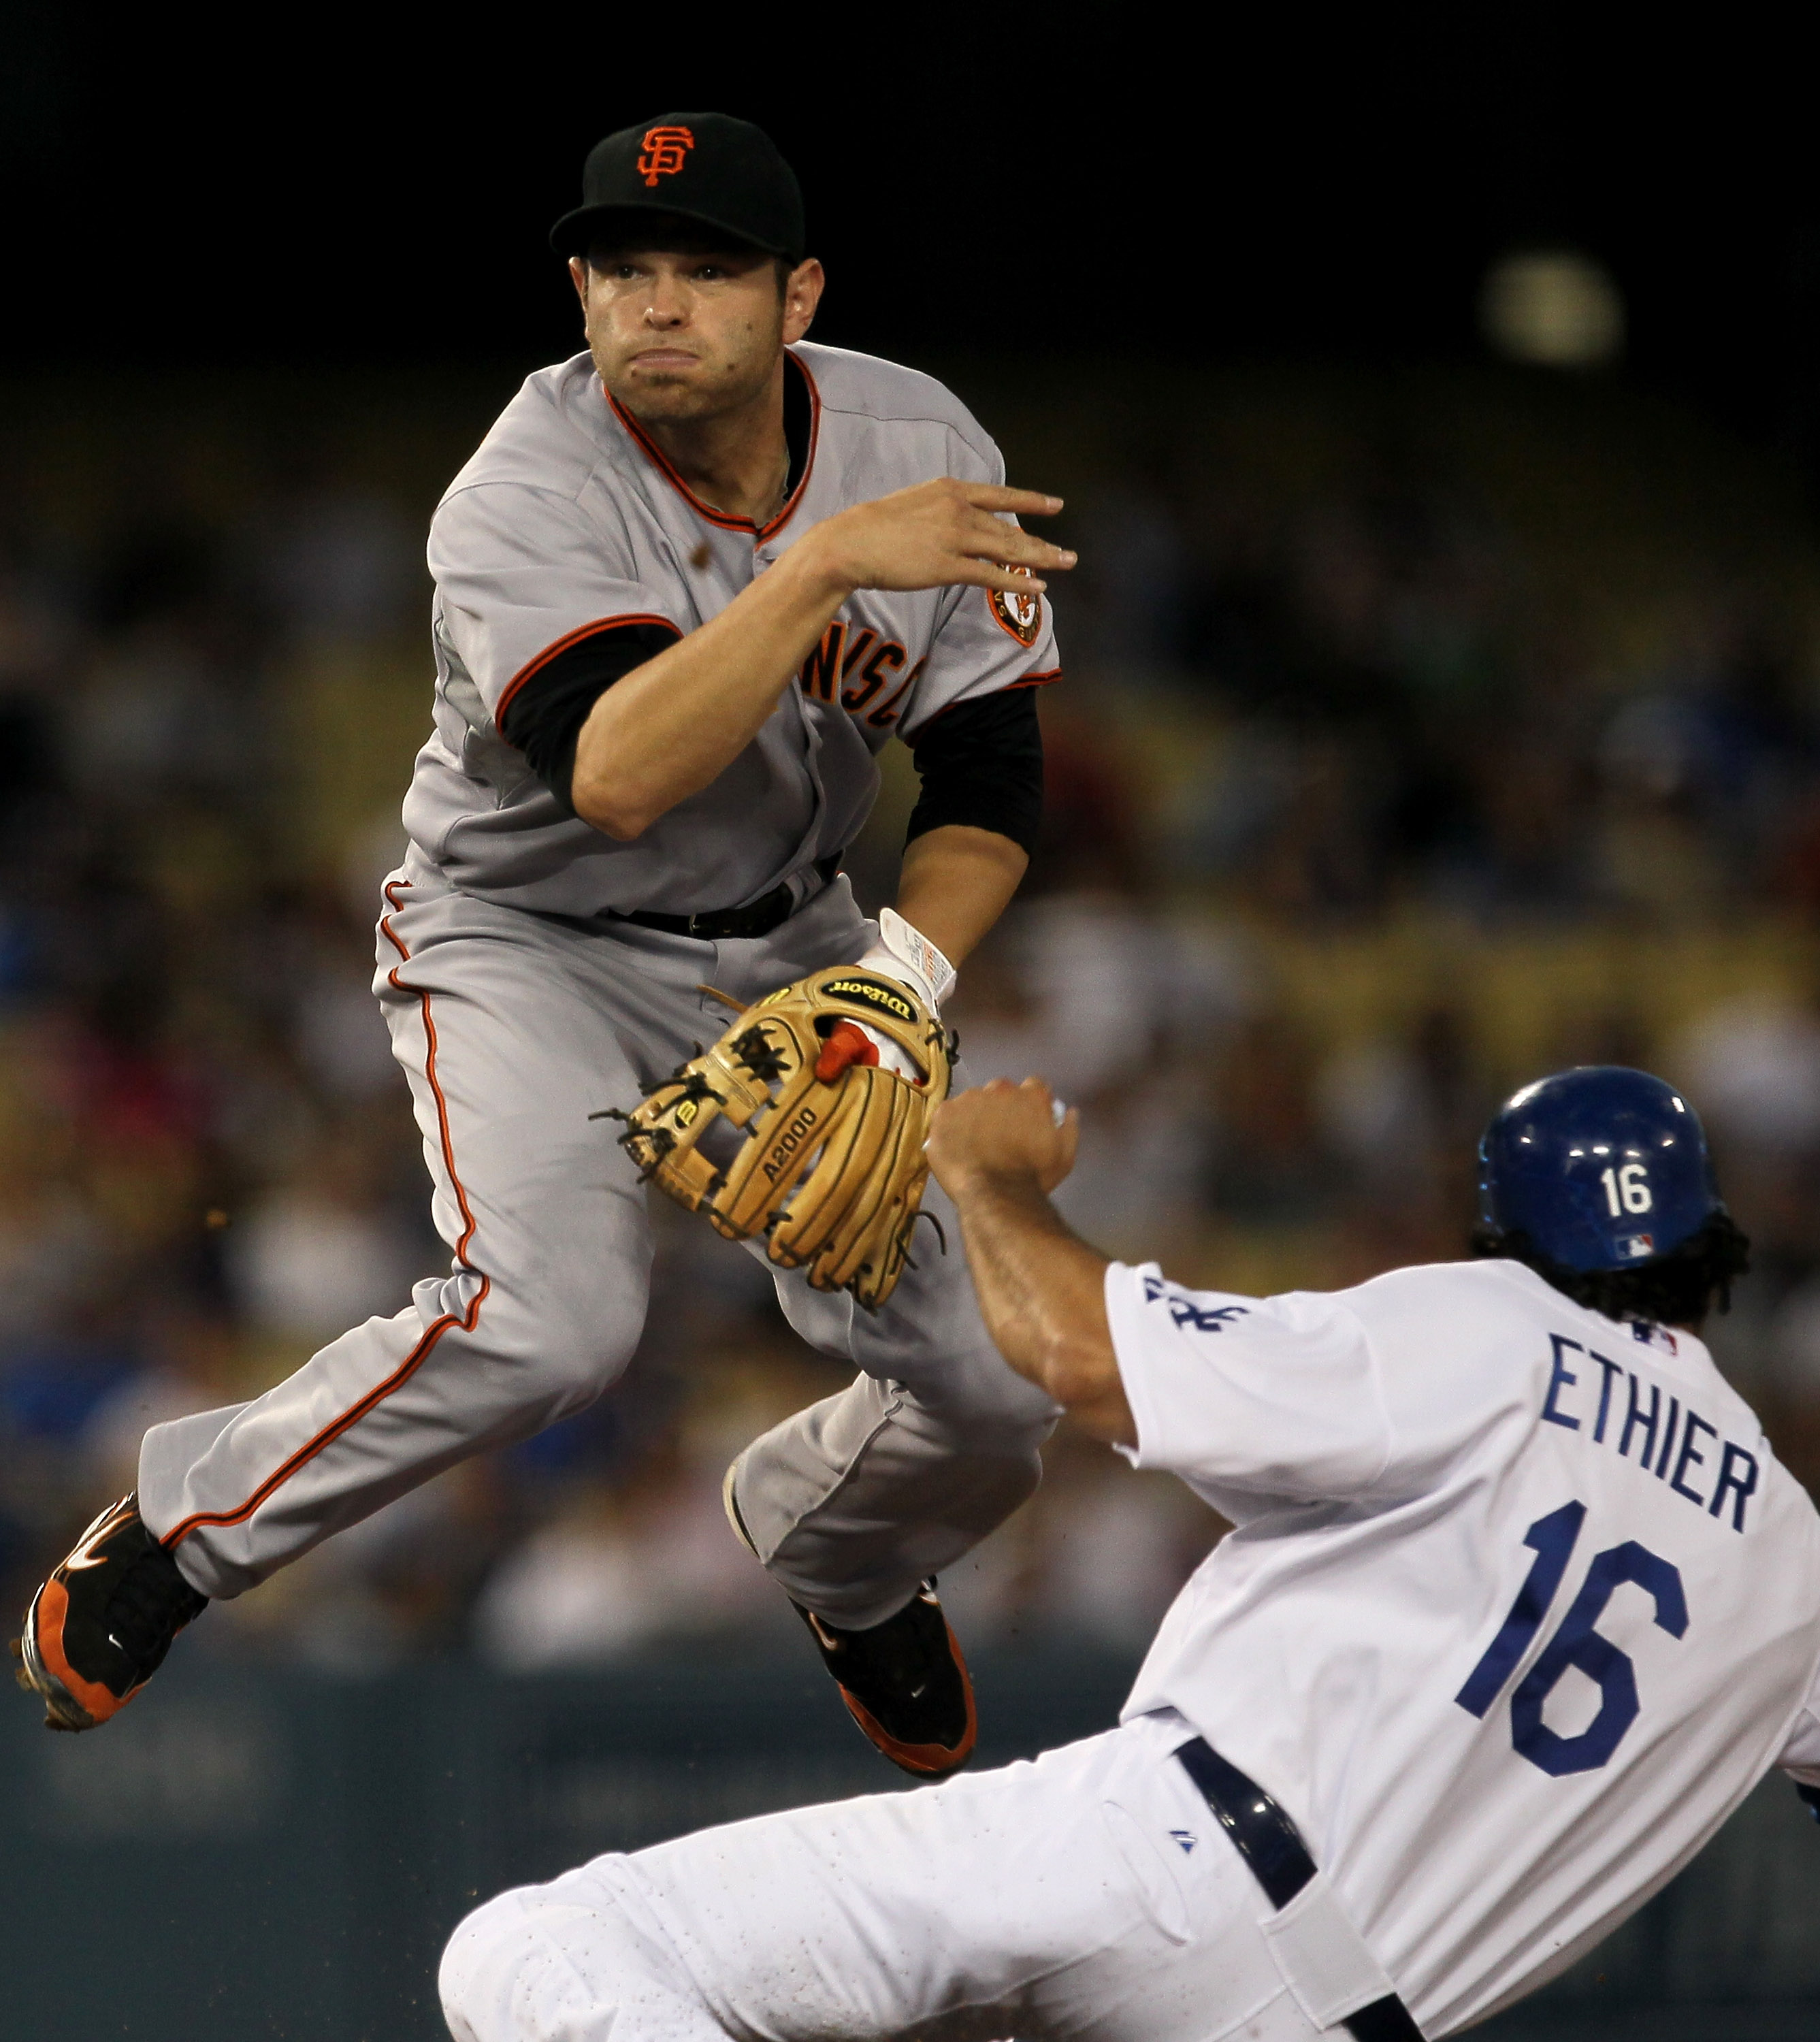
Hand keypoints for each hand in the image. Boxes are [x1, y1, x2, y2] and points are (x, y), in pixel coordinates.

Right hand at [801, 479, 1074, 599]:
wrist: (849, 543)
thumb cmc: (872, 528)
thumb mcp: (912, 504)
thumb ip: (940, 511)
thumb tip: (956, 525)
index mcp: (949, 490)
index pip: (999, 495)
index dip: (1030, 501)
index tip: (1055, 506)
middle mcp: (958, 510)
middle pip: (1009, 528)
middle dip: (1041, 543)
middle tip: (1068, 555)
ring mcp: (955, 538)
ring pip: (1007, 550)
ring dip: (1039, 560)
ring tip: (1062, 566)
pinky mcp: (947, 566)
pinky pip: (990, 575)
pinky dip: (1015, 582)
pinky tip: (1036, 588)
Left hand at [926, 1077, 1079, 1197]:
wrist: (994, 1195)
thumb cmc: (1032, 1177)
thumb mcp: (1064, 1156)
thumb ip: (1068, 1129)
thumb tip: (1069, 1112)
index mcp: (1031, 1095)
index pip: (1034, 1085)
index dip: (1030, 1102)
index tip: (1026, 1118)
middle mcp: (1000, 1089)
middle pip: (1001, 1091)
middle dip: (1001, 1107)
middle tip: (999, 1135)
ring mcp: (969, 1099)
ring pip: (972, 1101)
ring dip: (974, 1116)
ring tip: (973, 1145)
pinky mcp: (944, 1113)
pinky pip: (947, 1114)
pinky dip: (950, 1127)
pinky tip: (955, 1146)